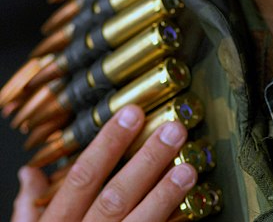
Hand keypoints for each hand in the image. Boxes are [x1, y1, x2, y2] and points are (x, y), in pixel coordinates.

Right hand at [11, 104, 196, 221]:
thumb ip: (29, 207)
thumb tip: (28, 171)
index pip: (83, 176)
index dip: (108, 143)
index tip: (132, 114)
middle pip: (116, 196)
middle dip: (146, 162)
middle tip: (174, 132)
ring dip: (164, 195)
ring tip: (188, 169)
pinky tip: (191, 213)